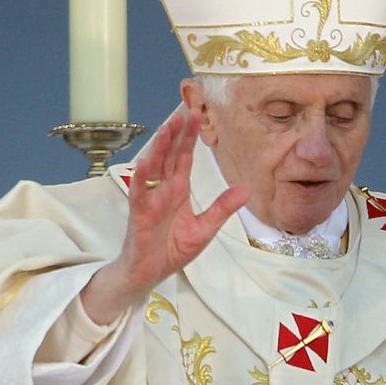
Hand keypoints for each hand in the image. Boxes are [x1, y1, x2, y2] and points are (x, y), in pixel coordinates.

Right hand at [81, 111, 248, 323]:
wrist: (150, 273)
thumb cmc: (172, 249)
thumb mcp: (206, 228)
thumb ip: (222, 207)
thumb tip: (246, 189)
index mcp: (179, 190)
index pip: (185, 158)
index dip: (190, 138)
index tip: (197, 115)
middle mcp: (164, 190)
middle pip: (170, 156)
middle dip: (177, 134)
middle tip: (184, 111)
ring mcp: (151, 200)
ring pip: (154, 168)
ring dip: (160, 148)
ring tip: (167, 128)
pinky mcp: (139, 214)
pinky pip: (140, 193)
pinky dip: (142, 178)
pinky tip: (145, 163)